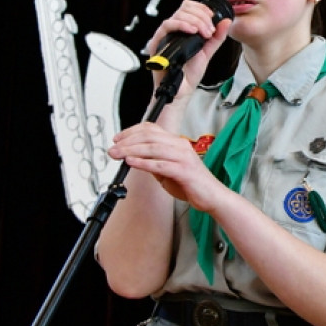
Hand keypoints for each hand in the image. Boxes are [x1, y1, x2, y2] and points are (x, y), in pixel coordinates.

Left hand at [108, 122, 223, 211]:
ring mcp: (183, 157)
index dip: (132, 131)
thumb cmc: (191, 184)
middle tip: (113, 148)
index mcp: (176, 142)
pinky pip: (160, 164)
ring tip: (118, 155)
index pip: (151, 129)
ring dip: (131, 150)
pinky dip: (144, 162)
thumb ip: (153, 161)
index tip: (118, 139)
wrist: (212, 196)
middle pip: (149, 136)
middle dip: (127, 141)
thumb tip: (134, 157)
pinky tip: (132, 162)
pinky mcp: (184, 171)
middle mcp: (180, 146)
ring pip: (153, 148)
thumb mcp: (167, 170)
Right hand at [145, 0, 232, 96]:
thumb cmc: (190, 73)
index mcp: (183, 29)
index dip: (202, 9)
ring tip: (204, 33)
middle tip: (210, 30)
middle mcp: (173, 30)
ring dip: (195, 21)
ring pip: (177, 14)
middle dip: (202, 16)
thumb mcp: (208, 51)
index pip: (190, 7)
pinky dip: (182, 25)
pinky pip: (167, 25)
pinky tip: (193, 31)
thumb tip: (226, 21)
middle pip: (185, 8)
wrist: (182, 89)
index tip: (213, 19)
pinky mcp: (158, 41)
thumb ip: (217, 37)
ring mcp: (165, 35)